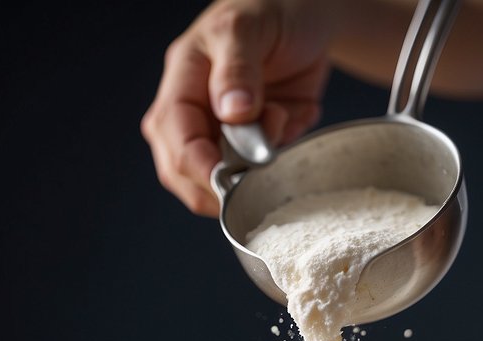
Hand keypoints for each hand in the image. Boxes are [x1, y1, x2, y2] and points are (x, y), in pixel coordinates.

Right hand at [141, 0, 332, 215]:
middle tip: (267, 151)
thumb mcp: (247, 28)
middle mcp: (196, 115)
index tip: (231, 182)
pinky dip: (288, 150)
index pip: (175, 140)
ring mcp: (225, 133)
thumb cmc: (268, 11)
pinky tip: (297, 113)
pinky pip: (267, 171)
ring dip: (264, 162)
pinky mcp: (256, 145)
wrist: (307, 16)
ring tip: (283, 113)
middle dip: (229, 176)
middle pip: (187, 173)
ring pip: (228, 179)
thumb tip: (231, 112)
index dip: (200, 168)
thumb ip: (237, 69)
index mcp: (182, 85)